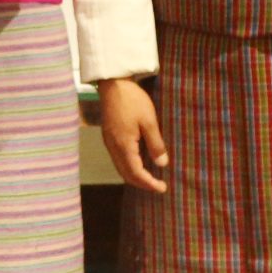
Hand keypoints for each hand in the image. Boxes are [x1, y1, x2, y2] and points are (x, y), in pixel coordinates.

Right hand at [97, 77, 170, 192]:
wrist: (113, 84)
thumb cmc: (132, 100)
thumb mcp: (149, 121)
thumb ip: (156, 144)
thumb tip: (162, 164)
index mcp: (124, 145)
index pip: (136, 173)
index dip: (149, 183)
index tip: (162, 188)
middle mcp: (113, 147)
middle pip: (125, 174)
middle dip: (141, 183)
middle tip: (158, 185)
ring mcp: (109, 142)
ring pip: (120, 167)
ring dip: (134, 175)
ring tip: (150, 177)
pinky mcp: (108, 136)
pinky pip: (118, 159)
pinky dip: (129, 166)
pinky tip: (139, 161)